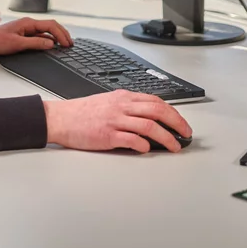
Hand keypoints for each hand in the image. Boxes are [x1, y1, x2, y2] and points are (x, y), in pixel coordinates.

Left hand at [0, 17, 72, 55]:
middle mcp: (29, 24)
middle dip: (62, 34)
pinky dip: (48, 40)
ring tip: (64, 45)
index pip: (51, 25)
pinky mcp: (23, 35)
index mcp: (28, 23)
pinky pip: (40, 36)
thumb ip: (35, 43)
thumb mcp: (17, 44)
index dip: (61, 34)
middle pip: (51, 26)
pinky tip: (51, 46)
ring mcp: (26, 29)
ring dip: (56, 37)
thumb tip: (50, 43)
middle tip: (70, 44)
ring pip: (46, 31)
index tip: (67, 44)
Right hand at [44, 90, 191, 152]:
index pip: (155, 101)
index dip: (173, 112)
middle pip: (157, 111)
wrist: (60, 118)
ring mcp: (115, 120)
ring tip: (174, 147)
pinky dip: (144, 145)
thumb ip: (128, 107)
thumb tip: (149, 118)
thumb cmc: (82, 112)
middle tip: (186, 134)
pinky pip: (132, 140)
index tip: (181, 123)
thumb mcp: (108, 102)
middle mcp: (121, 106)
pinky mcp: (107, 135)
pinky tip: (148, 150)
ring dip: (166, 137)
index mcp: (123, 97)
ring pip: (149, 126)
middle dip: (176, 123)